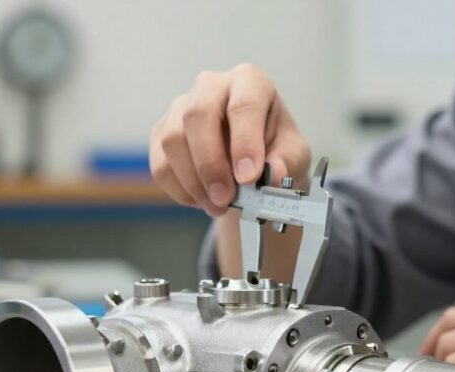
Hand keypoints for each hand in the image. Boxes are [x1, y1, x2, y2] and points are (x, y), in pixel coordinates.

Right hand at [149, 63, 310, 217]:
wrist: (252, 161)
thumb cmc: (275, 149)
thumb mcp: (293, 155)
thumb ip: (286, 163)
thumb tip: (271, 176)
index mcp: (249, 82)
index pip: (243, 104)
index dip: (244, 143)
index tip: (248, 178)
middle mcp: (211, 86)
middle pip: (197, 115)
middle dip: (210, 163)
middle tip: (225, 198)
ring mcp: (181, 107)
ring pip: (172, 141)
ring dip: (194, 182)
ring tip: (219, 205)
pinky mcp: (162, 133)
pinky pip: (161, 164)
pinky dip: (181, 190)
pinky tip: (202, 200)